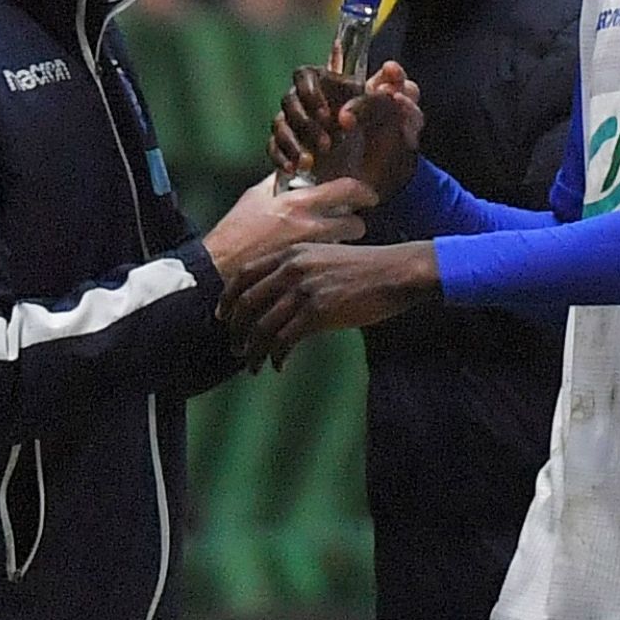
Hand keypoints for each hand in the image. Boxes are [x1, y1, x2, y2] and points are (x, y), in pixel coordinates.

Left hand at [221, 238, 439, 365]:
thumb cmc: (365, 268)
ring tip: (252, 365)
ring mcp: (304, 290)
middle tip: (234, 347)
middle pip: (247, 303)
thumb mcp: (324, 256)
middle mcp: (291, 269)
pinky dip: (277, 356)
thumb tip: (279, 296)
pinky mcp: (318, 311)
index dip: (228, 298)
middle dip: (236, 330)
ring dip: (253, 350)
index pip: (244, 274)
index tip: (223, 317)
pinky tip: (278, 365)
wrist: (396, 272)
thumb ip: (299, 269)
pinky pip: (285, 340)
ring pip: (263, 326)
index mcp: (290, 253)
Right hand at [269, 60, 422, 200]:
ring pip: (279, 124)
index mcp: (332, 87)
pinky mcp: (288, 148)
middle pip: (289, 100)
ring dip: (294, 142)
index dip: (310, 92)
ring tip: (311, 162)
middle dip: (305, 122)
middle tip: (326, 143)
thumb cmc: (388, 138)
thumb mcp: (400, 114)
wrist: (377, 176)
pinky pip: (273, 148)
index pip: (306, 76)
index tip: (325, 113)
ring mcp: (295, 125)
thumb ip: (401, 89)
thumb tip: (392, 70)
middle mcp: (309, 103)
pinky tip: (296, 168)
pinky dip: (283, 158)